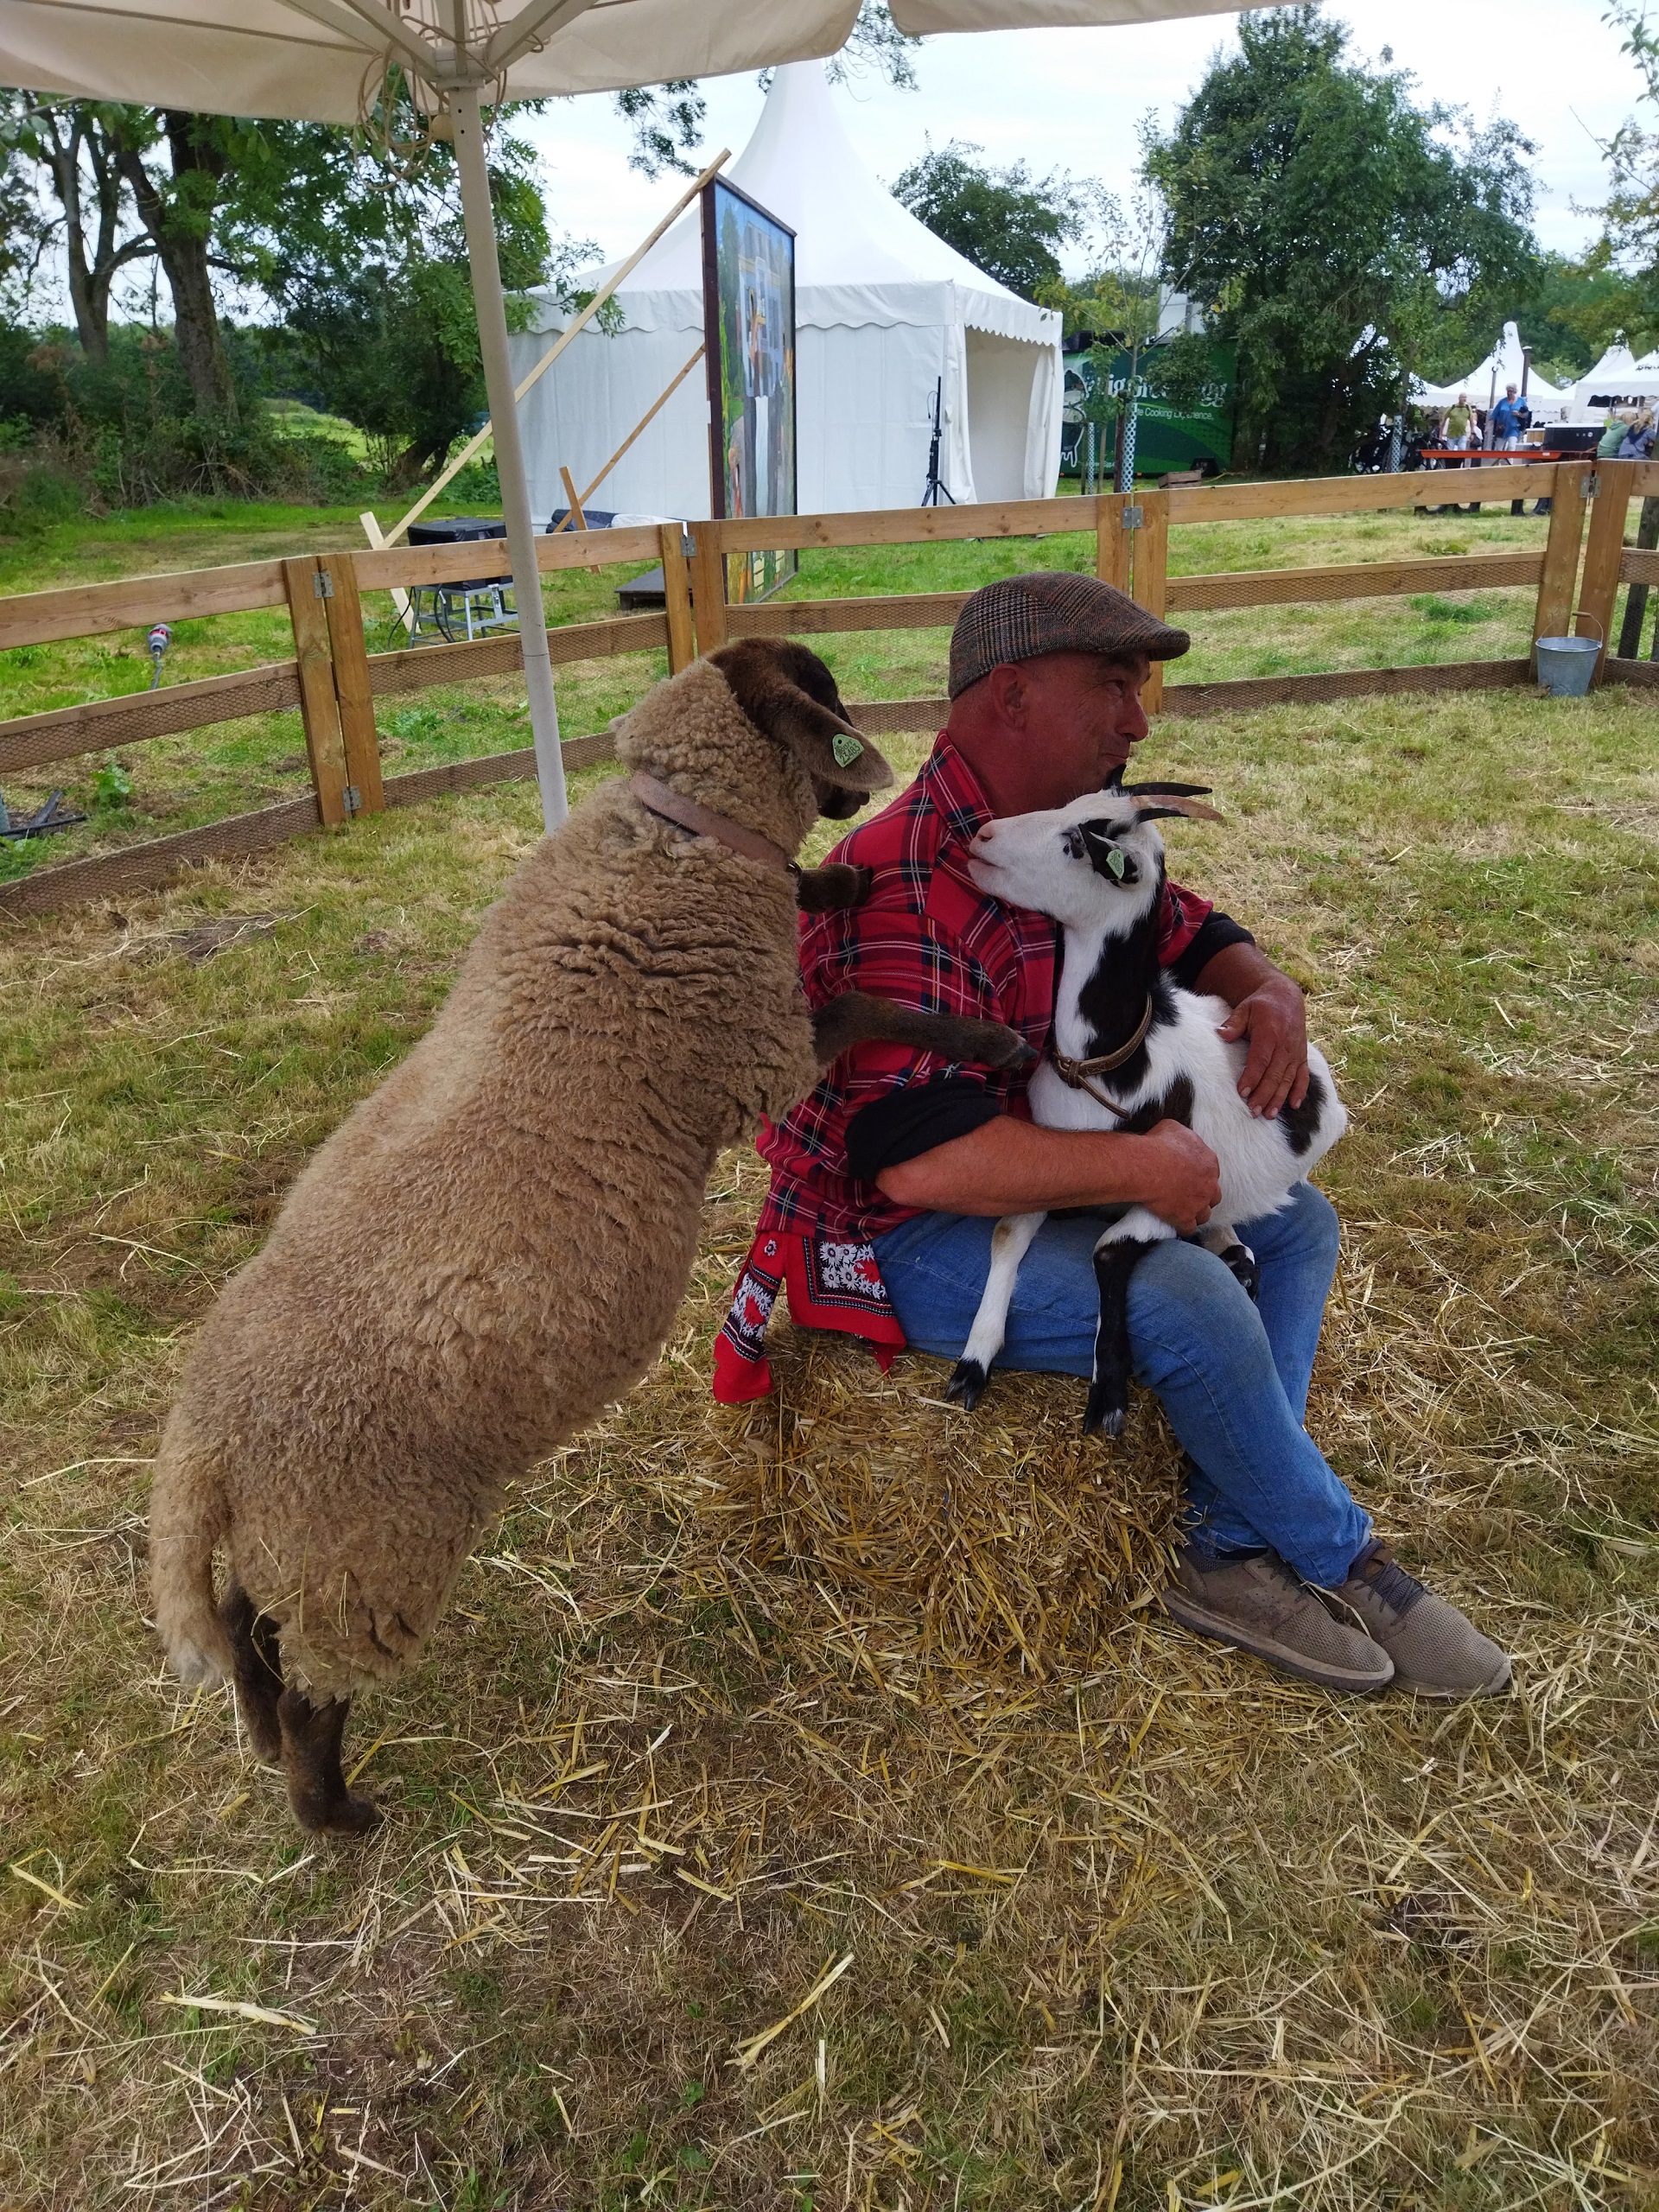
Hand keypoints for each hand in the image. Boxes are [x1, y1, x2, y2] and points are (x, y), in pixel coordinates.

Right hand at [1133, 1120, 1221, 1233]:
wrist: (1147, 1166)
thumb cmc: (1159, 1144)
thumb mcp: (1173, 1128)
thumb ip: (1182, 1137)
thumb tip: (1178, 1137)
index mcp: (1209, 1162)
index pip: (1212, 1173)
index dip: (1201, 1176)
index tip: (1190, 1176)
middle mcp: (1209, 1184)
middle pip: (1214, 1196)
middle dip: (1204, 1196)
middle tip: (1189, 1195)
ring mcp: (1199, 1203)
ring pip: (1204, 1215)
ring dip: (1196, 1213)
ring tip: (1184, 1211)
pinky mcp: (1185, 1218)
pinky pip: (1188, 1229)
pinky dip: (1182, 1227)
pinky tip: (1175, 1224)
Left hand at [1217, 978, 1308, 1118]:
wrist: (1286, 998)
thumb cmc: (1260, 1006)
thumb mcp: (1244, 1009)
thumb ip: (1233, 1023)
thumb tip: (1221, 1034)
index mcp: (1270, 1033)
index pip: (1260, 1059)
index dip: (1252, 1077)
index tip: (1242, 1092)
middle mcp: (1285, 1045)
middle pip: (1275, 1074)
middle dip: (1264, 1095)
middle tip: (1253, 1112)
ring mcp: (1296, 1052)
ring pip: (1288, 1079)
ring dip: (1279, 1098)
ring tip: (1269, 1115)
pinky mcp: (1302, 1057)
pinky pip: (1303, 1076)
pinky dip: (1300, 1091)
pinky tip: (1295, 1105)